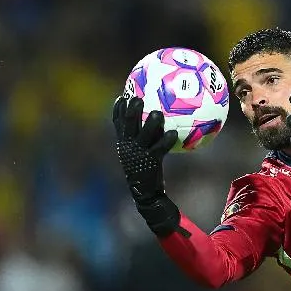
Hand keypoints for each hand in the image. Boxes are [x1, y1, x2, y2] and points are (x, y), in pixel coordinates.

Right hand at [112, 96, 181, 235]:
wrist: (146, 193)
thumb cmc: (147, 170)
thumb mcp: (141, 154)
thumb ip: (146, 139)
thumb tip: (159, 121)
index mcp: (124, 143)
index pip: (117, 124)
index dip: (118, 110)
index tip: (122, 96)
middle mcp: (128, 147)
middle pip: (127, 126)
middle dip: (130, 111)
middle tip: (137, 98)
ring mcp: (138, 154)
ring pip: (142, 136)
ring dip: (150, 124)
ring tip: (157, 113)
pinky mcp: (150, 162)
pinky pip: (159, 149)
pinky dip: (166, 141)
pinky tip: (173, 133)